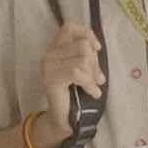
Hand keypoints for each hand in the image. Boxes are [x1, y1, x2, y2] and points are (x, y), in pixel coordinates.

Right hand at [37, 23, 104, 147]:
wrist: (64, 119)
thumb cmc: (76, 93)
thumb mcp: (84, 68)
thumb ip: (87, 54)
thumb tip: (99, 42)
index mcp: (55, 48)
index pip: (69, 27)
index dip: (86, 34)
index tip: (97, 49)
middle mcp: (49, 54)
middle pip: (82, 45)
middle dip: (95, 62)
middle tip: (97, 78)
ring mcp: (48, 67)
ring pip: (82, 59)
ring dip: (93, 75)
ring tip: (93, 86)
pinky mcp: (51, 80)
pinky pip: (77, 73)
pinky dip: (89, 83)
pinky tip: (92, 92)